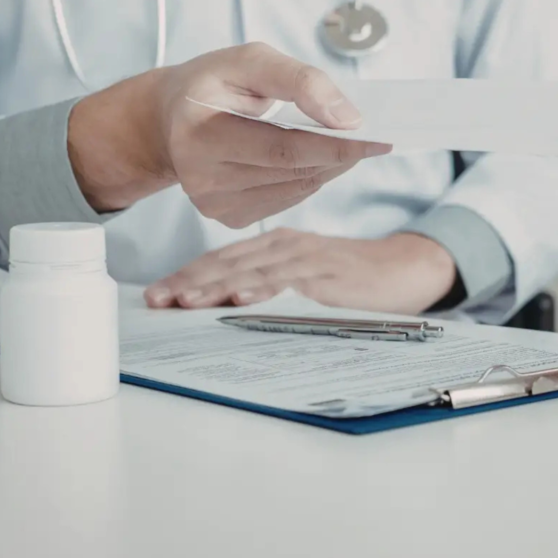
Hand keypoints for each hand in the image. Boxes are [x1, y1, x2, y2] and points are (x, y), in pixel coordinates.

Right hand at [67, 42, 390, 227]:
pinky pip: (287, 200)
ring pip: (296, 189)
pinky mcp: (227, 217)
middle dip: (341, 155)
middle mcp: (199, 176)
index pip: (283, 147)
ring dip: (329, 167)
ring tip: (344, 143)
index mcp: (197, 132)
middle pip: (294, 171)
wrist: (171, 118)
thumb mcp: (252, 60)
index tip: (380, 137)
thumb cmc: (215, 82)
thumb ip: (301, 81)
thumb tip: (350, 119)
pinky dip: (310, 179)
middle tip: (377, 138)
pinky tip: (313, 159)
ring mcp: (212, 203)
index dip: (335, 144)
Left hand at [143, 228, 457, 314]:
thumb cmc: (349, 278)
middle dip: (188, 282)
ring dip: (215, 286)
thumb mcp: (304, 278)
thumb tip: (223, 313)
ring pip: (251, 269)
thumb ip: (270, 286)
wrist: (404, 268)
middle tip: (156, 301)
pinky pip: (289, 279)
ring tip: (183, 301)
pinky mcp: (327, 270)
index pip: (221, 260)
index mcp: (275, 245)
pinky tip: (239, 297)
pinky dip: (263, 287)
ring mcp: (306, 256)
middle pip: (227, 263)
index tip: (154, 296)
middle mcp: (285, 245)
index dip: (187, 276)